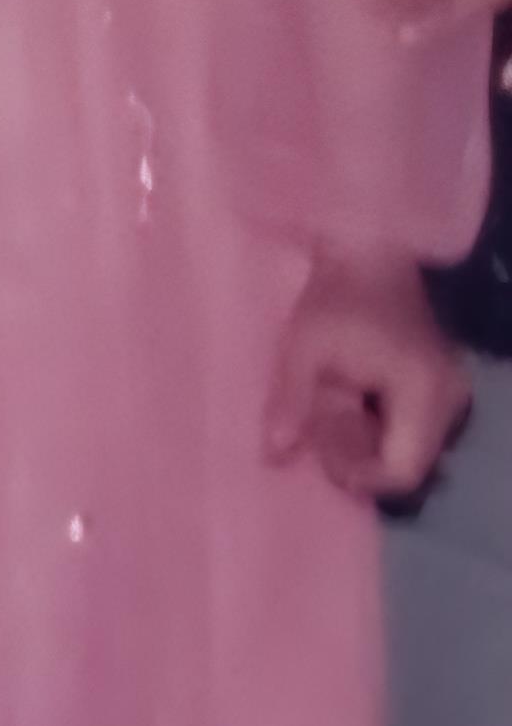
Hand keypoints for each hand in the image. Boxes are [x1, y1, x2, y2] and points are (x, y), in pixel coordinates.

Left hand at [264, 246, 471, 503]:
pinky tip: (349, 401)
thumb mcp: (303, 348)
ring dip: (368, 441)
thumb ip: (290, 403)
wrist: (371, 249)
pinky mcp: (441, 385)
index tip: (321, 457)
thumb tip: (274, 456)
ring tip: (330, 409)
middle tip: (319, 430)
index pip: (404, 470)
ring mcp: (451, 393)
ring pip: (410, 447)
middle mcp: (450, 400)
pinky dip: (379, 425)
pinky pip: (412, 426)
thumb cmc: (336, 296)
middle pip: (409, 463)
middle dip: (361, 458)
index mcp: (423, 392)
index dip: (361, 476)